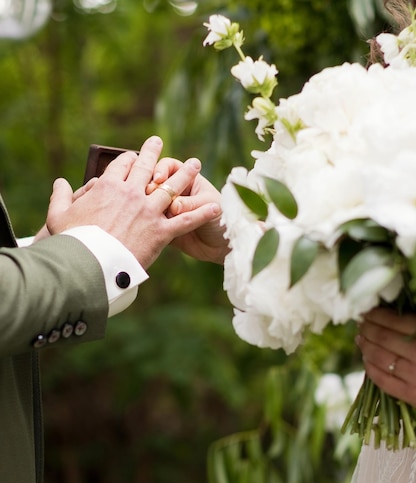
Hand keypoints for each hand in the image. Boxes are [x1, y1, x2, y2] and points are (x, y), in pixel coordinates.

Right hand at [46, 136, 220, 268]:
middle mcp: (132, 194)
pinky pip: (185, 220)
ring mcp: (149, 212)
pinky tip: (214, 206)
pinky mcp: (161, 232)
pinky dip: (201, 213)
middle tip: (159, 142)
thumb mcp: (59, 216)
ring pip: (171, 189)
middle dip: (154, 153)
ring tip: (195, 163)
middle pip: (147, 168)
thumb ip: (60, 196)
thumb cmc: (72, 242)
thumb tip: (60, 182)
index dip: (128, 160)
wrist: (89, 266)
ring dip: (185, 175)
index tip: (133, 156)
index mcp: (109, 188)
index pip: (122, 166)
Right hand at [148, 157, 228, 263]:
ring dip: (147, 206)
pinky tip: (149, 226)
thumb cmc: (222, 219)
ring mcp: (168, 210)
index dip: (161, 169)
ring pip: (150, 203)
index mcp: (188, 180)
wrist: (223, 246)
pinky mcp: (164, 227)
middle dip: (151, 188)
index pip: (169, 167)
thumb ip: (190, 204)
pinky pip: (151, 222)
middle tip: (150, 195)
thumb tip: (173, 207)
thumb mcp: (208, 206)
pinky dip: (148, 222)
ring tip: (150, 213)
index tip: (159, 179)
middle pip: (155, 183)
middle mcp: (176, 193)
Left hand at [356, 307, 415, 406]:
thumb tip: (399, 312)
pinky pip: (383, 381)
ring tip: (360, 338)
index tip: (368, 310)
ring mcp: (414, 377)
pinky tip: (366, 360)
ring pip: (379, 358)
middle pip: (383, 338)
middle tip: (360, 322)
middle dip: (368, 328)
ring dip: (365, 346)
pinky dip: (370, 369)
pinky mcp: (412, 396)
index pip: (395, 321)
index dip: (377, 315)